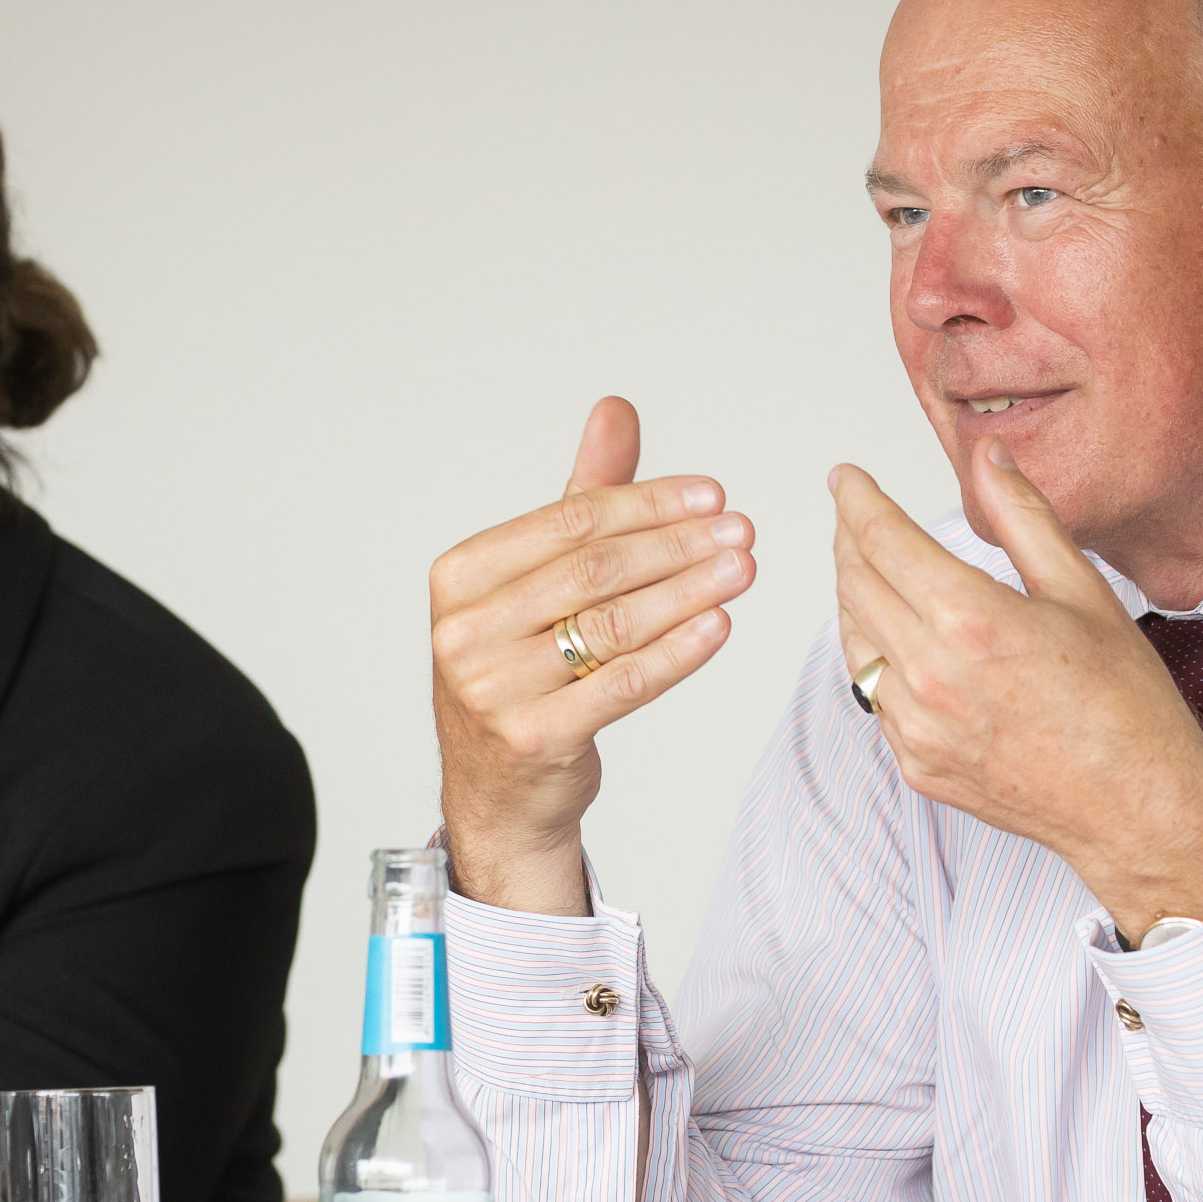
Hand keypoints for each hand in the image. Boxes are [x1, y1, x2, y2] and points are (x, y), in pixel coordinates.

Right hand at [432, 398, 755, 914]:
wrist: (499, 791)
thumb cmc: (524, 671)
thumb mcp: (541, 581)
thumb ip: (582, 499)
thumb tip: (617, 410)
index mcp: (459, 577)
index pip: (569, 522)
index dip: (647, 503)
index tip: (712, 496)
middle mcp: (464, 631)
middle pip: (593, 571)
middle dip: (677, 546)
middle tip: (740, 532)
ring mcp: (491, 689)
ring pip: (610, 626)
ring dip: (688, 592)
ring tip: (743, 571)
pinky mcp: (532, 739)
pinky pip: (620, 686)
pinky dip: (677, 653)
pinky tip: (718, 626)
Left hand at [831, 438, 1202, 938]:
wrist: (1136, 807)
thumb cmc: (1125, 703)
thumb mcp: (1081, 590)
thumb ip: (1022, 515)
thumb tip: (988, 457)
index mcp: (971, 620)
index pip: (883, 539)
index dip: (856, 500)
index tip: (845, 478)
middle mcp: (931, 675)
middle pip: (855, 585)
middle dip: (849, 539)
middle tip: (856, 515)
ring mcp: (917, 727)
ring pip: (853, 641)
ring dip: (854, 596)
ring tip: (870, 568)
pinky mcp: (916, 763)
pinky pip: (873, 696)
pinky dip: (875, 656)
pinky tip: (898, 638)